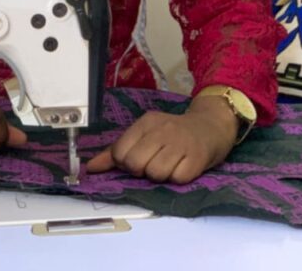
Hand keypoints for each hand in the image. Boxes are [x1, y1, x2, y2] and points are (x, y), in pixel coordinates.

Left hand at [85, 95, 237, 183]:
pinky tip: (183, 167)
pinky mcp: (197, 157)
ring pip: (156, 174)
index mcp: (146, 122)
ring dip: (161, 176)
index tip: (138, 159)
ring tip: (170, 164)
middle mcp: (162, 130)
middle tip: (154, 163)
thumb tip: (91, 168)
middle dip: (142, 171)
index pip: (120, 152)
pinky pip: (178, 179)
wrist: (211, 126)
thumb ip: (116, 151)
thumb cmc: (174, 133)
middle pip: (135, 164)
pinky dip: (178, 178)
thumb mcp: (145, 134)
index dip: (125, 163)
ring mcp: (181, 143)